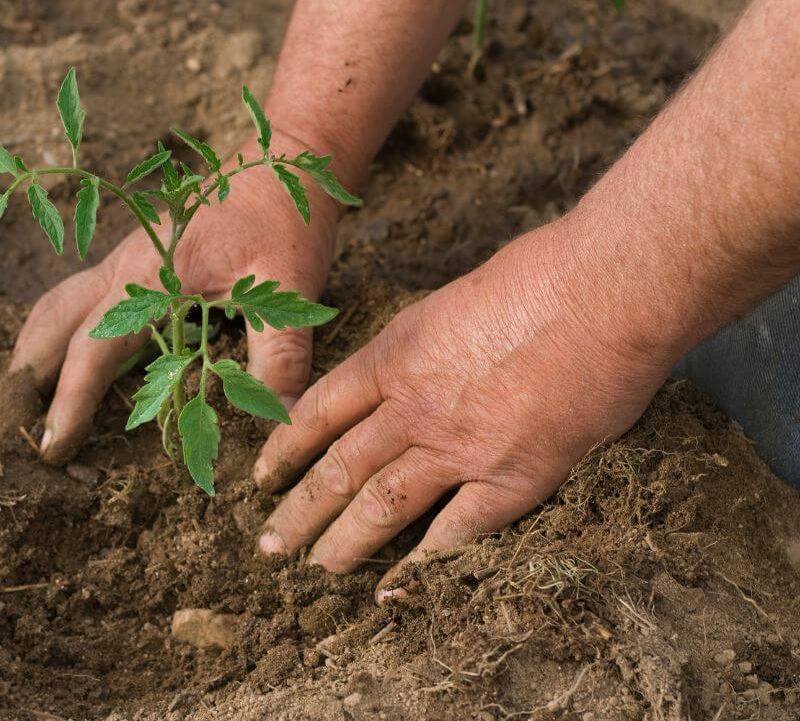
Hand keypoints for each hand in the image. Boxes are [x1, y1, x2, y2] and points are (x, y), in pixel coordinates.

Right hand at [11, 133, 342, 463]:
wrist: (284, 158)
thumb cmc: (286, 219)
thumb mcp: (288, 288)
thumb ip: (281, 357)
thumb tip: (284, 424)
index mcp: (151, 277)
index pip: (93, 349)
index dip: (70, 402)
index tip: (53, 449)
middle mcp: (124, 267)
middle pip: (52, 322)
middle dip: (25, 377)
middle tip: (9, 432)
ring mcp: (125, 259)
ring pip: (57, 305)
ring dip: (32, 351)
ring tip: (19, 401)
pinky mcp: (137, 259)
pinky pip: (79, 297)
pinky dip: (57, 332)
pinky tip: (63, 358)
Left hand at [252, 218, 675, 601]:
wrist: (604, 292)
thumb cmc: (541, 277)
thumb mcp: (454, 301)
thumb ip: (426, 345)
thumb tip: (414, 365)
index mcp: (394, 355)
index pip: (319, 411)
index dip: (286, 447)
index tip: (264, 475)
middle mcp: (411, 406)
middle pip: (338, 467)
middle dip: (298, 511)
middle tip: (270, 546)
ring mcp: (457, 446)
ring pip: (380, 506)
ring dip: (343, 543)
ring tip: (318, 569)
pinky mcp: (510, 478)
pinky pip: (454, 534)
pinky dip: (421, 566)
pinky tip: (395, 590)